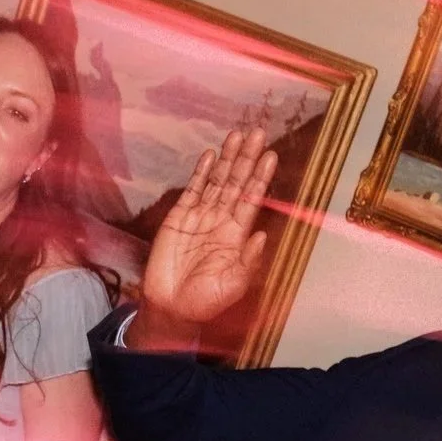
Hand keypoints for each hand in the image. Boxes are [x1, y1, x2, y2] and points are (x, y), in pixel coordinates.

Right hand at [133, 125, 276, 337]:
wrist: (171, 307)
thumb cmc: (205, 301)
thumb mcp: (233, 285)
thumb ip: (248, 261)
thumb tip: (262, 235)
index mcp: (237, 235)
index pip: (252, 199)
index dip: (261, 177)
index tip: (271, 156)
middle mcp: (221, 220)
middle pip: (237, 182)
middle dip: (247, 158)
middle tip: (258, 133)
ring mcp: (200, 216)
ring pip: (217, 181)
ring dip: (228, 159)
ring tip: (238, 136)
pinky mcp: (178, 217)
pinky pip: (193, 189)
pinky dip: (202, 172)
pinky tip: (210, 155)